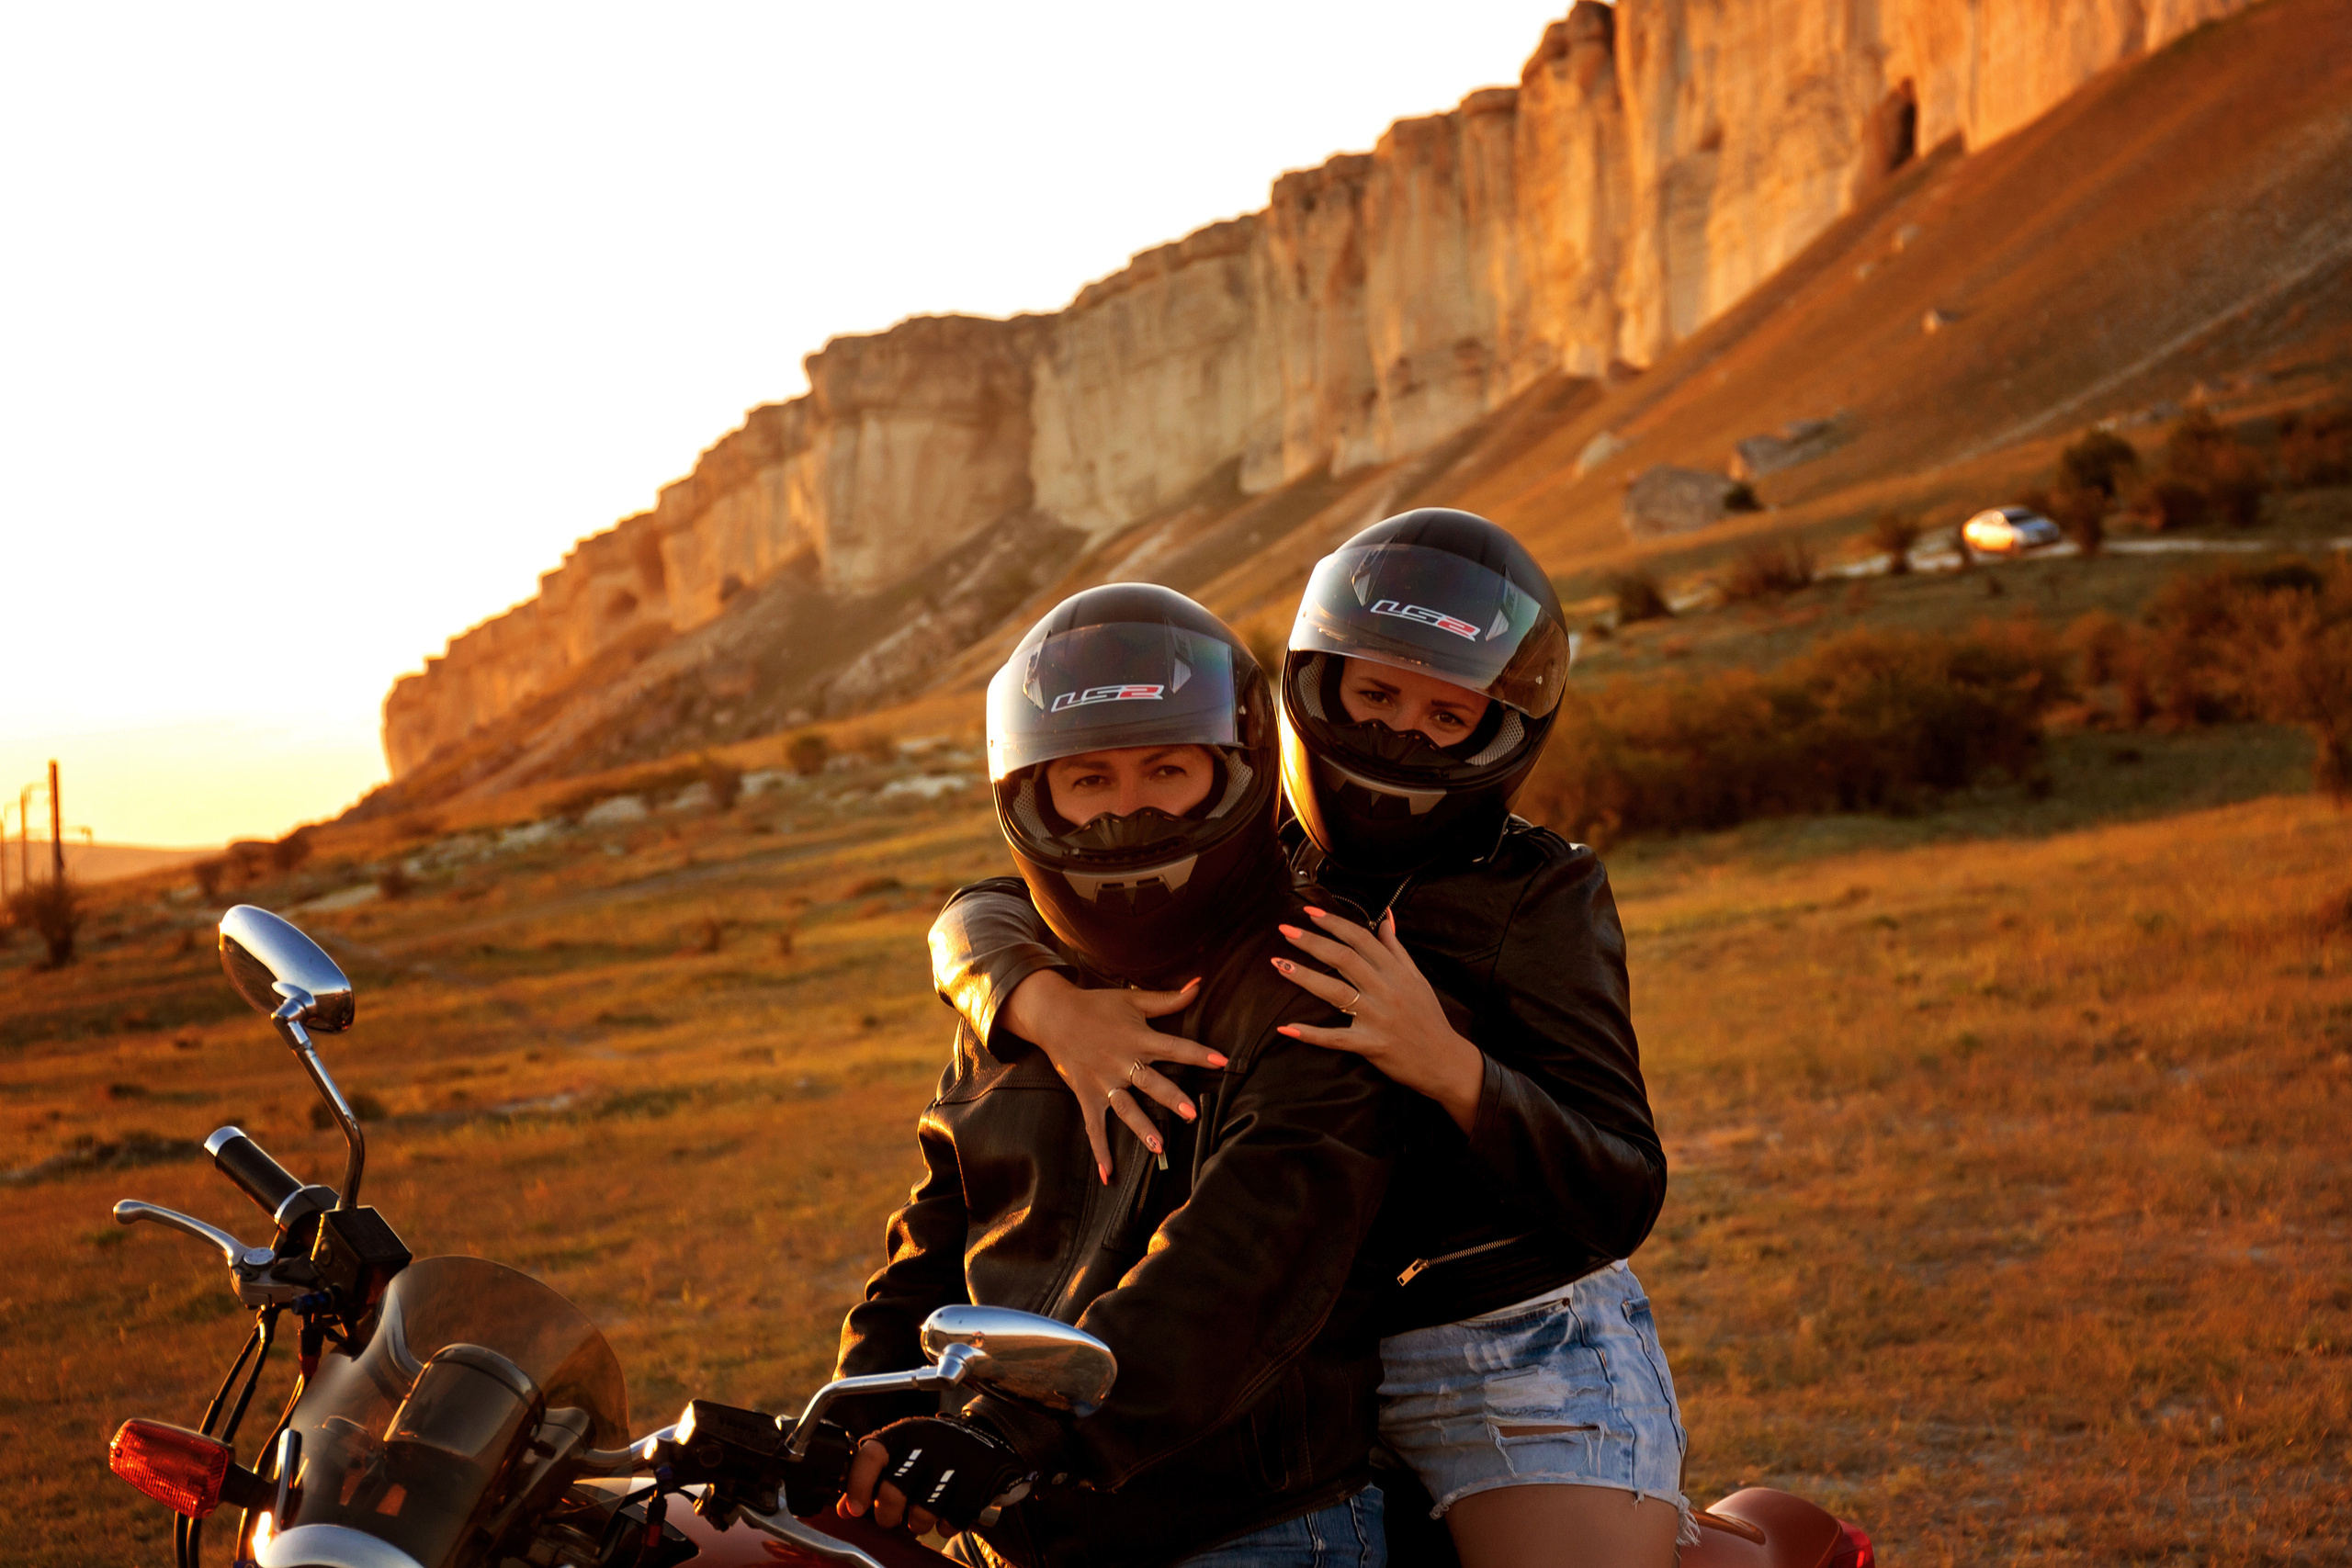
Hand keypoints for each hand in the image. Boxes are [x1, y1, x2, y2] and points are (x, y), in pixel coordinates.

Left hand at [836, 1417, 1029, 1535]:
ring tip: (920, 1518)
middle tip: (891, 1519)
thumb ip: (872, 1479)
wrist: (989, 1442)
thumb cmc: (935, 1453)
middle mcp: (930, 1440)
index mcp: (905, 1431)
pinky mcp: (979, 1480)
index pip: (872, 1453)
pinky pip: (952, 1519)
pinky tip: (947, 1514)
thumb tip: (844, 1510)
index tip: (855, 1510)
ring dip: (917, 1524)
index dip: (858, 1485)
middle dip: (888, 1515)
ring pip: (923, 1511)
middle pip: (895, 1490)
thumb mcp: (903, 1454)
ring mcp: (956, 1459)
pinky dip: (946, 1526)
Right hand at [999, 969, 1227, 1182]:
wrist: (1053, 1013)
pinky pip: (1094, 1126)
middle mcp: (1121, 1062)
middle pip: (1151, 1082)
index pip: (1174, 1047)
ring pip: (1125, 1107)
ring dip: (1142, 1127)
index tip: (1222, 1062)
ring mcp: (1103, 1082)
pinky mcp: (1086, 1094)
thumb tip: (1200, 984)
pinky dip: (1100, 1150)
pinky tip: (1107, 1174)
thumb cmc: (1097, 1005)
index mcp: (1138, 1038)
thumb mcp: (1133, 999)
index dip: (1199, 1054)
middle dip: (1170, 1097)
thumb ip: (1168, 999)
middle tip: (1191, 1113)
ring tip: (1159, 1146)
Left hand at [1271, 906, 1484, 1133]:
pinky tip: (1286, 1027)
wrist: (1446, 1061)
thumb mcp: (1417, 978)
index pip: (1361, 939)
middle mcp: (1387, 990)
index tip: (1309, 912)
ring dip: (1305, 977)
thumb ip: (1397, 948)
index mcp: (1396, 972)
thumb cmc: (1429, 1018)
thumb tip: (1385, 918)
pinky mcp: (1372, 1045)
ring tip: (1279, 964)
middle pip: (1344, 959)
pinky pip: (1336, 1038)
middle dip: (1312, 942)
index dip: (1334, 923)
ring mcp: (1378, 1018)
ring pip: (1336, 992)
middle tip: (1285, 930)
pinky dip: (1311, 1034)